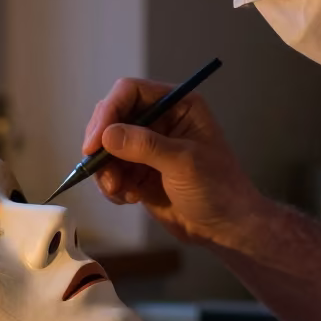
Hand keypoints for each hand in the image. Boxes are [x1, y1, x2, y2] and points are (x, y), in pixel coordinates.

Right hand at [82, 77, 263, 244]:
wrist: (224, 228)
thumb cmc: (218, 189)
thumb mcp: (184, 163)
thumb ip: (146, 146)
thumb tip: (108, 136)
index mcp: (177, 105)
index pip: (130, 92)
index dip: (109, 112)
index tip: (96, 142)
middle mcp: (159, 120)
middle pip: (112, 116)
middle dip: (102, 144)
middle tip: (97, 167)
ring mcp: (147, 146)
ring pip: (107, 146)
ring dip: (105, 169)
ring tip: (118, 191)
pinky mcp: (138, 170)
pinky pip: (110, 170)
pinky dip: (111, 185)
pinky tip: (129, 198)